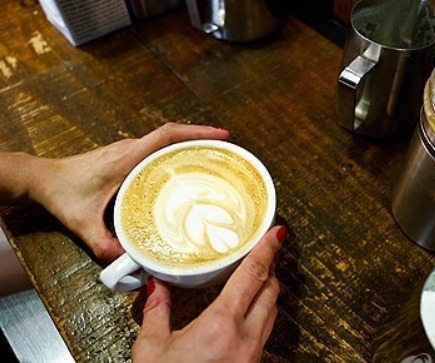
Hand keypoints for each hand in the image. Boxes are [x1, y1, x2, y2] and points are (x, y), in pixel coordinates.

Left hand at [30, 123, 229, 261]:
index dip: (196, 132)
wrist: (41, 179)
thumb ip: (103, 243)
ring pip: (166, 142)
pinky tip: (186, 170)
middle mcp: (130, 149)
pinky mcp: (126, 157)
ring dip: (190, 145)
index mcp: (126, 158)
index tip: (221, 135)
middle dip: (202, 138)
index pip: (166, 136)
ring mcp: (128, 151)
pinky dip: (176, 153)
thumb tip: (130, 261)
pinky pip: (157, 150)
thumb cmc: (62, 193)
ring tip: (214, 159)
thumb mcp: (81, 223)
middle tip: (228, 152)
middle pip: (173, 136)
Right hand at [132, 225, 284, 362]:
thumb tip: (157, 286)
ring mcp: (253, 356)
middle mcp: (246, 340)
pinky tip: (249, 309)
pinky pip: (266, 331)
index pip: (254, 276)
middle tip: (265, 249)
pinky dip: (263, 313)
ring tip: (258, 275)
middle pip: (271, 290)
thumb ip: (157, 312)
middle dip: (270, 267)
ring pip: (273, 311)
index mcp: (221, 326)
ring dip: (268, 290)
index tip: (276, 233)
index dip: (267, 250)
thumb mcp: (151, 350)